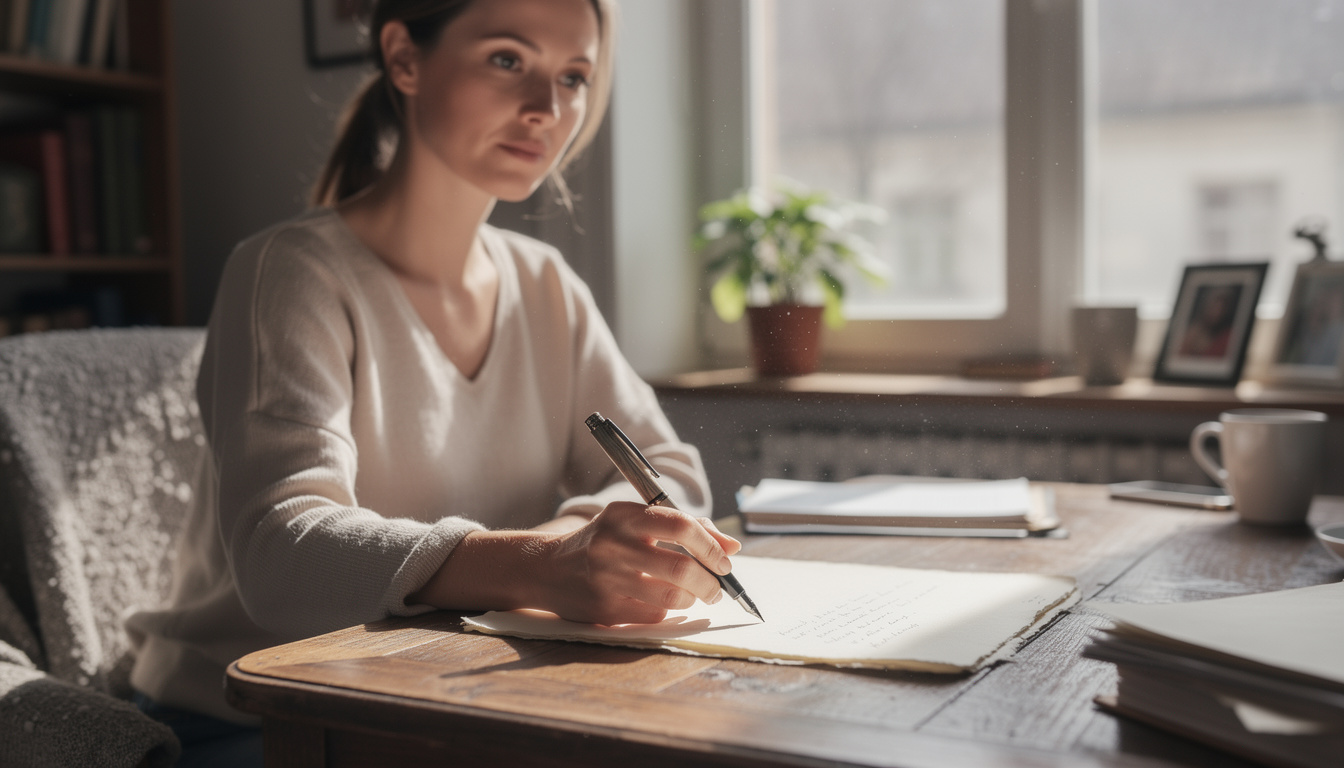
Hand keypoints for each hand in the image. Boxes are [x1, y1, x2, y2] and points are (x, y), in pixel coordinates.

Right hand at [536, 502, 741, 625]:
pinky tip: (663, 602)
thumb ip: (684, 528)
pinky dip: (668, 610)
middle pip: (682, 568)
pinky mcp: (605, 608)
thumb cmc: (605, 542)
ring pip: (672, 597)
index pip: (681, 526)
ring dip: (693, 599)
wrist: (548, 569)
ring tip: (693, 595)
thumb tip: (732, 547)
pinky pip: (654, 614)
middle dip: (710, 583)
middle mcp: (614, 545)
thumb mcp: (636, 522)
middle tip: (717, 588)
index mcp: (625, 515)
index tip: (725, 561)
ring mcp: (607, 579)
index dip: (711, 546)